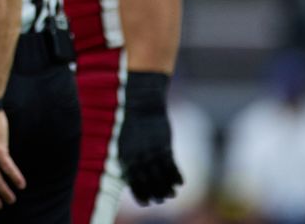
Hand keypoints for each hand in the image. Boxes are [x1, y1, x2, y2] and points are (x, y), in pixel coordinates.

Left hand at [119, 72, 182, 204]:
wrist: (141, 103)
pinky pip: (172, 166)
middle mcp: (139, 157)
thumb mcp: (124, 141)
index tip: (146, 202)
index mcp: (126, 156)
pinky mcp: (165, 146)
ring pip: (162, 177)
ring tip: (171, 195)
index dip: (140, 194)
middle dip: (155, 194)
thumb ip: (129, 158)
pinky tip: (180, 183)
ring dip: (167, 188)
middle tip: (160, 200)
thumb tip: (131, 174)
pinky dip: (177, 177)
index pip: (133, 182)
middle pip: (149, 182)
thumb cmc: (131, 122)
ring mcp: (153, 152)